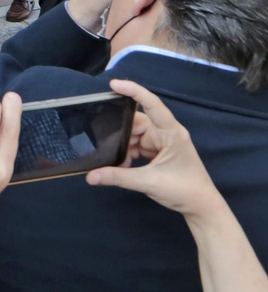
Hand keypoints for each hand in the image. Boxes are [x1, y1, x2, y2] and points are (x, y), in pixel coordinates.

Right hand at [87, 80, 224, 219]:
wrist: (202, 208)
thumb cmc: (184, 190)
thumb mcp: (149, 183)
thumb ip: (118, 177)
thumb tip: (90, 176)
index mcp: (171, 133)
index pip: (153, 104)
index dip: (134, 91)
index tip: (113, 84)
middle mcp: (167, 133)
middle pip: (137, 123)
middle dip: (119, 132)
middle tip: (101, 143)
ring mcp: (162, 142)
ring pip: (134, 135)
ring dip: (122, 146)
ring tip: (111, 160)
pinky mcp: (158, 152)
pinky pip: (136, 145)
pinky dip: (127, 153)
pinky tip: (120, 166)